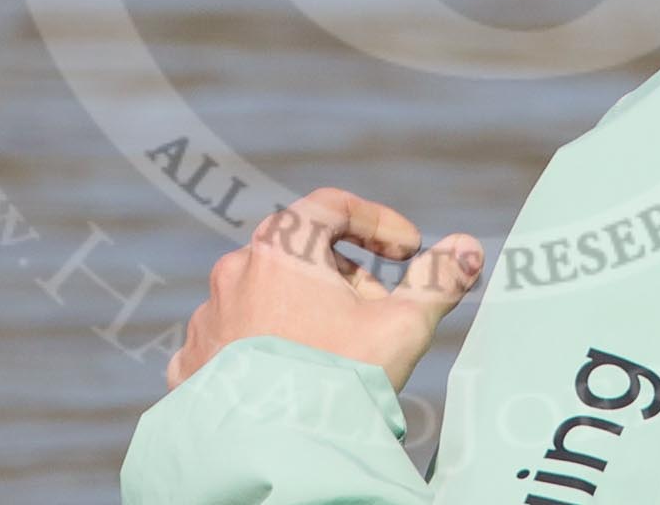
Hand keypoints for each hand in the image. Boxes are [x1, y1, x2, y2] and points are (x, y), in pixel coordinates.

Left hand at [165, 187, 483, 392]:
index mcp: (282, 247)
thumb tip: (467, 247)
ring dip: (303, 310)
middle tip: (379, 312)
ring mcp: (209, 317)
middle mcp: (236, 271)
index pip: (333, 206)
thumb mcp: (402, 326)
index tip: (409, 250)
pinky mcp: (192, 362)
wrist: (269, 454)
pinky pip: (232, 339)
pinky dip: (263, 346)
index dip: (378, 222)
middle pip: (300, 252)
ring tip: (336, 351)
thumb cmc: (337, 381)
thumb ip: (437, 280)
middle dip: (347, 275)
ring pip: (265, 296)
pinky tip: (288, 374)